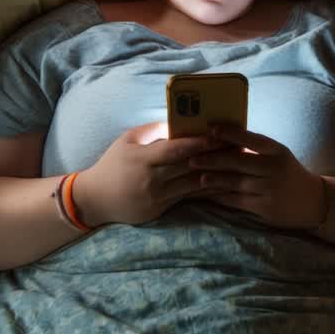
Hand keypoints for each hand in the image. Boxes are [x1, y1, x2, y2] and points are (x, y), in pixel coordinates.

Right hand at [73, 122, 227, 225]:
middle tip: (239, 149)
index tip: (221, 136)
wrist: (95, 199)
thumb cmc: (112, 164)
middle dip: (215, 157)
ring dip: (216, 176)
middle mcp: (152, 179)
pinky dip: (205, 191)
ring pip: (192, 185)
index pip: (177, 149)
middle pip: (189, 167)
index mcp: (143, 158)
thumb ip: (152, 131)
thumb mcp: (127, 140)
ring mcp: (157, 197)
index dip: (200, 143)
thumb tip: (178, 124)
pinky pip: (187, 199)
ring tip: (236, 166)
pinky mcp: (160, 210)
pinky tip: (221, 185)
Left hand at [189, 125, 325, 229]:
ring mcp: (268, 189)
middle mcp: (273, 168)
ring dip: (213, 179)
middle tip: (192, 158)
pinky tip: (208, 194)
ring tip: (197, 177)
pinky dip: (220, 196)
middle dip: (213, 159)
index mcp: (276, 151)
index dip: (230, 134)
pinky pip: (236, 200)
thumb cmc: (288, 172)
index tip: (211, 129)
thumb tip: (223, 136)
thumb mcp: (279, 154)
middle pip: (238, 162)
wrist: (312, 201)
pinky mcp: (263, 208)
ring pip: (234, 183)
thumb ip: (256, 148)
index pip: (251, 139)